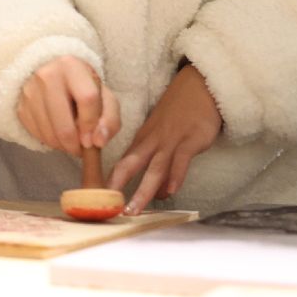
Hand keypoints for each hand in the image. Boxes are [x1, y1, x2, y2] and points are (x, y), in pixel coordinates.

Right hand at [15, 56, 119, 154]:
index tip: (94, 140)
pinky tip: (58, 136)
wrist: (52, 75)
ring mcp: (29, 92)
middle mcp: (46, 76)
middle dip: (76, 145)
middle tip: (82, 149)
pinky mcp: (21, 107)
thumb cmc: (81, 87)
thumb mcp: (104, 96)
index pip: (87, 99)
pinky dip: (50, 142)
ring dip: (63, 146)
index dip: (92, 124)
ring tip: (72, 142)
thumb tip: (98, 142)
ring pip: (49, 133)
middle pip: (63, 123)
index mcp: (71, 66)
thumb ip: (110, 119)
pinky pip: (37, 135)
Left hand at [109, 65, 221, 214]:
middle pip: (131, 165)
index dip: (109, 180)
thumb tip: (151, 188)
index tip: (98, 198)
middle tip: (109, 207)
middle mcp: (152, 141)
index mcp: (142, 140)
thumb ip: (154, 158)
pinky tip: (171, 191)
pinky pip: (181, 159)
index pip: (121, 162)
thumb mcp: (159, 132)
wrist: (198, 87)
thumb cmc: (178, 113)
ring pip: (154, 168)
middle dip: (118, 186)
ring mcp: (171, 140)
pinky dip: (175, 176)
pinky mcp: (191, 140)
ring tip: (135, 209)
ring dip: (144, 190)